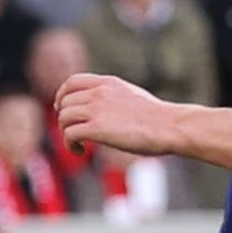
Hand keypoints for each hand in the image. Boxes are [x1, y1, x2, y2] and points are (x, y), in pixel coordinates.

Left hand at [52, 72, 183, 160]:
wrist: (170, 126)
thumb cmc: (158, 118)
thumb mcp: (132, 96)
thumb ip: (114, 98)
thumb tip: (104, 110)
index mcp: (109, 83)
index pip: (72, 81)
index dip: (62, 95)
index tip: (61, 107)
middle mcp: (99, 92)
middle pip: (65, 102)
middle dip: (64, 118)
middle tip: (74, 133)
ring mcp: (97, 109)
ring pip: (64, 117)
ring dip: (65, 133)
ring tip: (77, 144)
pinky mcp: (97, 128)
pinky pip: (69, 134)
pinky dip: (69, 144)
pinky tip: (79, 151)